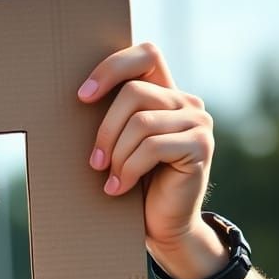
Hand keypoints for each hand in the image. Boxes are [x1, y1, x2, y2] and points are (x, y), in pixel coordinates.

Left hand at [78, 43, 219, 272]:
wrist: (163, 224)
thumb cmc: (135, 184)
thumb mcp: (120, 145)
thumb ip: (114, 118)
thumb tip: (78, 98)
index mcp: (165, 94)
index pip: (146, 54)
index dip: (113, 67)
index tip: (83, 97)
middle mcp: (186, 102)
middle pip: (133, 92)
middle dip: (105, 129)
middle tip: (93, 161)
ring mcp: (197, 122)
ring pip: (141, 122)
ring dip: (117, 155)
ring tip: (110, 178)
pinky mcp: (200, 146)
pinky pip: (153, 147)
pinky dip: (128, 169)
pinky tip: (118, 188)